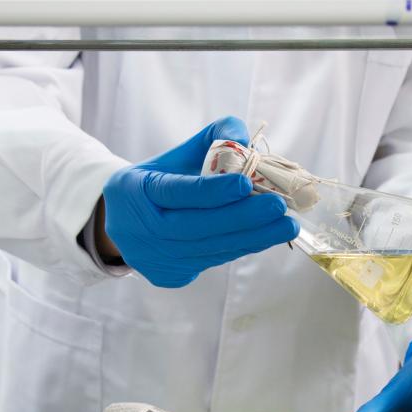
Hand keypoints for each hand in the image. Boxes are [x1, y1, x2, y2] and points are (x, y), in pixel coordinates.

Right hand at [100, 117, 298, 287]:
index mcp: (135, 190)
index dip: (211, 190)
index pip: (177, 192)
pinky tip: (267, 237)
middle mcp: (142, 229)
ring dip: (253, 237)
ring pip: (210, 249)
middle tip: (279, 208)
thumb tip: (244, 136)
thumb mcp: (176, 156)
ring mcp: (155, 257)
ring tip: (285, 226)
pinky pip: (213, 260)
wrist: (126, 223)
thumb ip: (212, 138)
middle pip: (197, 227)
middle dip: (243, 218)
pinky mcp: (170, 276)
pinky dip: (242, 247)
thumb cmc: (160, 181)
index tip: (245, 183)